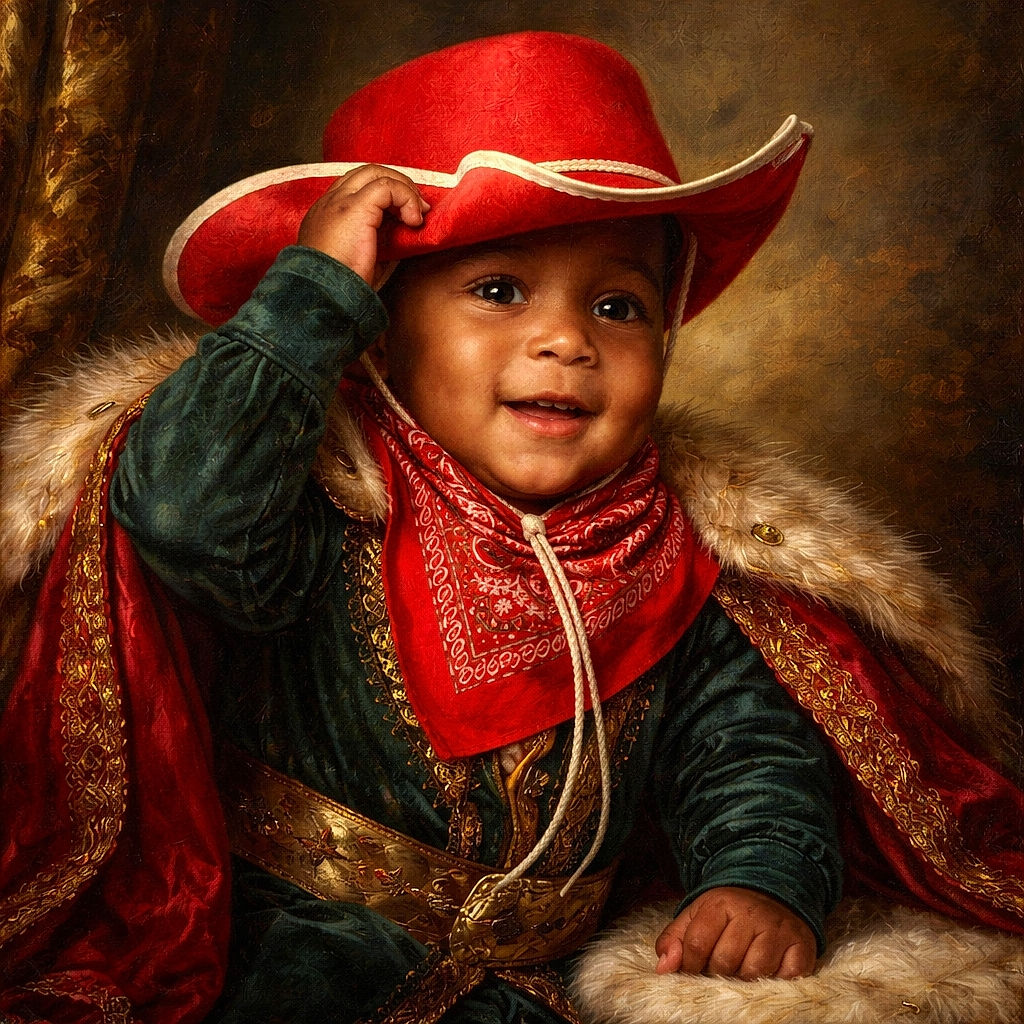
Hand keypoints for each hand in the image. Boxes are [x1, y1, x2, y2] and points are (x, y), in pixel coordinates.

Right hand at [297, 164, 428, 286]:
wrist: (325, 294)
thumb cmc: (343, 285)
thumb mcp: (363, 258)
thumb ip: (378, 240)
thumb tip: (405, 233)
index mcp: (328, 214)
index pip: (358, 186)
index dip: (387, 194)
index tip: (405, 215)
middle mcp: (331, 202)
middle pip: (368, 173)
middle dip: (398, 185)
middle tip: (418, 209)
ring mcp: (340, 201)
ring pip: (376, 173)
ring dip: (404, 189)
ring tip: (417, 214)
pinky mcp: (355, 207)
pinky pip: (387, 186)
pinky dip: (406, 198)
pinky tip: (413, 221)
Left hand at [654, 886, 815, 979]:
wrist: (772, 891)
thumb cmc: (728, 912)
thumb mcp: (697, 915)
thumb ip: (674, 939)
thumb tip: (663, 969)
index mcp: (720, 904)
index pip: (698, 944)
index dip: (690, 965)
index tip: (693, 969)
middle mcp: (751, 913)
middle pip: (725, 962)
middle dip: (716, 974)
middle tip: (718, 970)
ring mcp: (778, 930)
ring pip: (754, 973)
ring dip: (743, 980)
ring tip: (739, 970)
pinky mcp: (802, 946)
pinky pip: (786, 978)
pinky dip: (774, 982)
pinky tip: (765, 972)